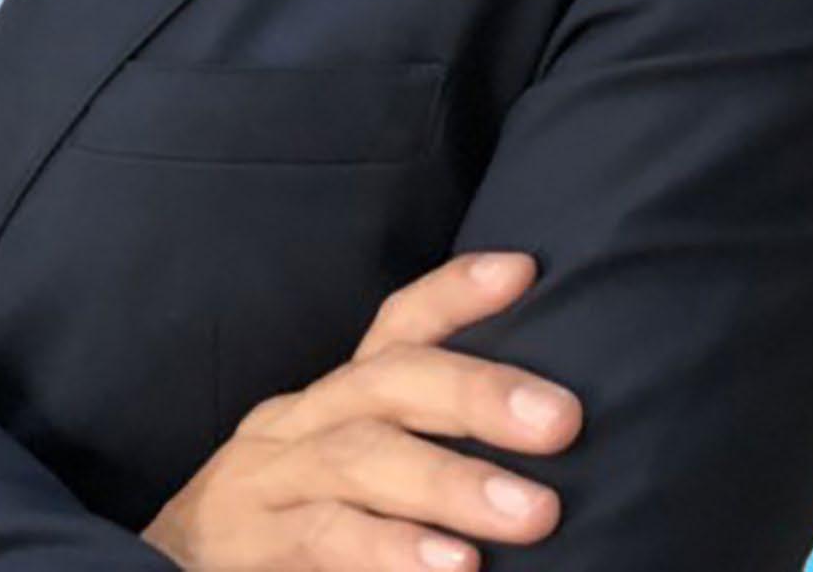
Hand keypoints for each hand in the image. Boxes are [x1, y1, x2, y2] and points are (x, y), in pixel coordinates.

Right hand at [143, 251, 581, 571]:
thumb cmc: (280, 534)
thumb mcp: (342, 482)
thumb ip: (410, 457)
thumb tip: (529, 456)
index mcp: (326, 404)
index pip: (393, 330)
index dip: (453, 294)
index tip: (524, 270)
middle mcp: (295, 426)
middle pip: (386, 384)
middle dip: (476, 392)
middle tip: (564, 419)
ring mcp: (266, 484)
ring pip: (359, 459)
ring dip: (450, 482)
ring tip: (534, 512)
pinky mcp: (247, 547)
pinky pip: (323, 539)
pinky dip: (390, 550)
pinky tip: (453, 567)